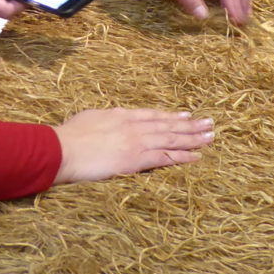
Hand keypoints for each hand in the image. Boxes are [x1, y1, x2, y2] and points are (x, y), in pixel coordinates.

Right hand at [53, 108, 214, 182]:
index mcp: (121, 115)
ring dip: (193, 138)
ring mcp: (137, 141)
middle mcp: (134, 125)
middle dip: (190, 125)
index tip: (186, 115)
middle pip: (168, 125)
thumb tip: (105, 121)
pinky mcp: (137, 158)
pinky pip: (167, 157)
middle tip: (208, 123)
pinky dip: (184, 156)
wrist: (63, 149)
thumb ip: (103, 120)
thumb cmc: (69, 137)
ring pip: (172, 139)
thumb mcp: (89, 119)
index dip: (171, 116)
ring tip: (210, 136)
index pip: (152, 115)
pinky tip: (198, 156)